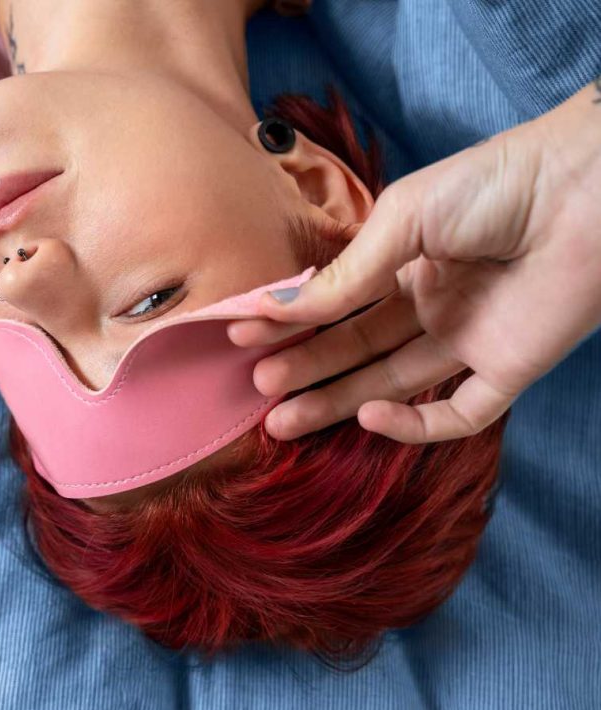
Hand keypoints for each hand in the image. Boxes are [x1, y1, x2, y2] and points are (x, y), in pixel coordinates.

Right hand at [227, 79, 600, 442]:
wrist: (586, 190)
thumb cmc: (494, 186)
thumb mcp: (404, 218)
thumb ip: (347, 272)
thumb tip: (279, 309)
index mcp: (408, 263)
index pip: (338, 304)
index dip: (291, 321)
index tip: (242, 332)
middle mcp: (431, 306)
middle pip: (355, 350)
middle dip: (303, 369)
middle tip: (256, 387)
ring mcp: (467, 342)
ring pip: (390, 385)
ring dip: (334, 402)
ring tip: (280, 419)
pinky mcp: (506, 372)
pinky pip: (455, 413)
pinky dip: (411, 424)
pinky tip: (366, 414)